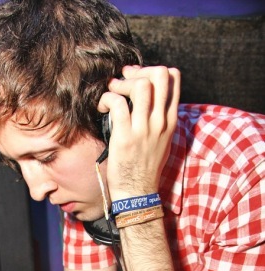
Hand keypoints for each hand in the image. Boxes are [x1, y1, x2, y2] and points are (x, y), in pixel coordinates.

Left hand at [97, 64, 180, 200]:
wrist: (137, 193)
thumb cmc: (144, 168)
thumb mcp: (161, 142)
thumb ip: (158, 120)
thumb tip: (147, 101)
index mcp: (170, 121)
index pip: (174, 78)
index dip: (152, 71)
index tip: (137, 79)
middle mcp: (160, 122)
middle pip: (159, 75)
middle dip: (138, 72)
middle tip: (123, 81)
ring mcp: (144, 129)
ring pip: (140, 86)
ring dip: (121, 84)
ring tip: (112, 94)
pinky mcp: (125, 136)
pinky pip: (117, 103)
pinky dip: (107, 99)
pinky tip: (102, 107)